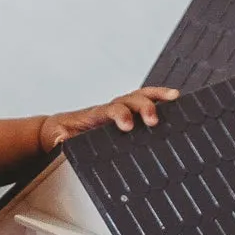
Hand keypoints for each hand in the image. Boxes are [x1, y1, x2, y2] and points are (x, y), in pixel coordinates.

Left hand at [40, 86, 178, 149]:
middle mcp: (111, 108)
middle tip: (153, 120)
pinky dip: (160, 99)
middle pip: (130, 100)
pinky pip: (146, 102)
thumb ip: (61, 139)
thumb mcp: (58, 138)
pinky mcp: (128, 113)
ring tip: (175, 96)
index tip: (128, 126)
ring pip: (140, 97)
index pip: (111, 110)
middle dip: (143, 107)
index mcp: (96, 115)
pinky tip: (176, 100)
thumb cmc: (62, 134)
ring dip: (157, 96)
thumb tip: (62, 138)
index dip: (121, 115)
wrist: (61, 128)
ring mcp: (121, 108)